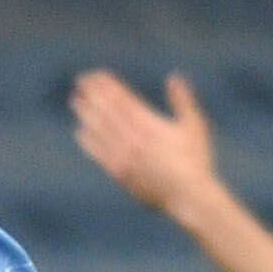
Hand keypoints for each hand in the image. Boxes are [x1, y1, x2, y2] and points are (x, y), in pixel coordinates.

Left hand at [67, 68, 219, 213]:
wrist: (188, 196)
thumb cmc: (196, 160)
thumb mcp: (193, 126)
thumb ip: (182, 101)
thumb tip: (174, 77)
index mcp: (150, 125)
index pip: (122, 99)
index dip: (107, 85)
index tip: (96, 75)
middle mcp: (134, 139)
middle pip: (107, 111)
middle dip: (93, 94)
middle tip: (81, 80)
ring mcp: (125, 157)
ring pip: (100, 130)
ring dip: (86, 113)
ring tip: (76, 101)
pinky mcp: (120, 174)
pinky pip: (99, 154)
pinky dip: (89, 142)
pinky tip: (80, 131)